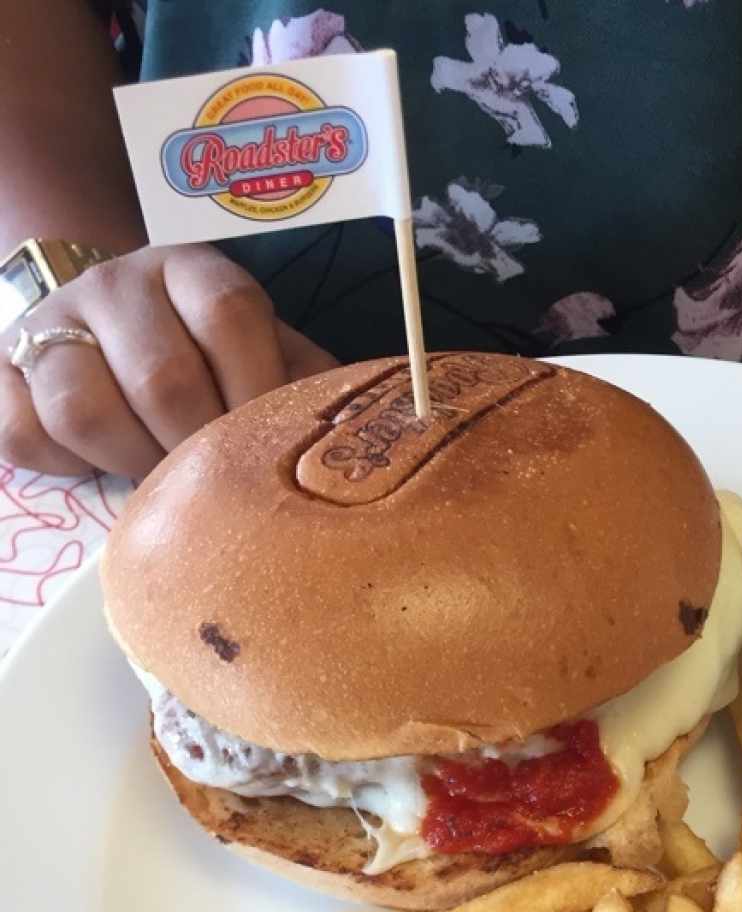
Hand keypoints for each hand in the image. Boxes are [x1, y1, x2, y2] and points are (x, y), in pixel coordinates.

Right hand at [0, 244, 337, 476]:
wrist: (111, 324)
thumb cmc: (215, 358)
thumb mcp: (269, 352)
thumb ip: (308, 381)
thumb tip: (382, 429)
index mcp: (194, 270)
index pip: (228, 314)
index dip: (257, 388)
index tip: (272, 443)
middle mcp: (117, 285)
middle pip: (161, 376)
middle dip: (202, 449)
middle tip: (224, 488)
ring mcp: (49, 325)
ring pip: (81, 407)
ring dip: (134, 464)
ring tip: (165, 484)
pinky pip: (20, 434)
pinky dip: (66, 468)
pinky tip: (102, 469)